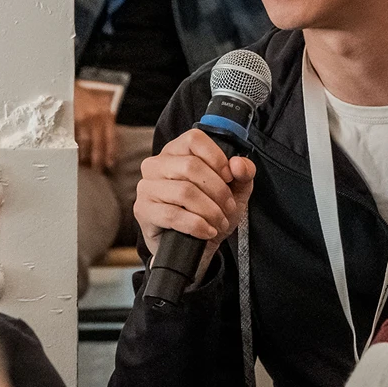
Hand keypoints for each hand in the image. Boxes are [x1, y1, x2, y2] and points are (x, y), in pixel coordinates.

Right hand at [74, 81, 116, 171]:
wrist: (67, 85)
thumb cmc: (83, 98)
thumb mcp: (99, 108)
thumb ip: (104, 123)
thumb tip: (107, 145)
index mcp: (107, 115)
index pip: (111, 138)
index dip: (111, 153)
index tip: (111, 164)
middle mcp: (97, 117)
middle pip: (99, 143)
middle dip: (98, 158)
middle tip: (97, 169)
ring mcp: (83, 119)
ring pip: (86, 143)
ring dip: (85, 156)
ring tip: (85, 165)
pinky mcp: (70, 120)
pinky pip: (74, 138)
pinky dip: (75, 148)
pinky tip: (75, 155)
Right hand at [134, 129, 256, 279]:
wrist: (195, 247)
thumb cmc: (211, 210)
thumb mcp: (235, 189)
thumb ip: (243, 172)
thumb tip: (237, 164)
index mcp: (177, 151)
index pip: (194, 139)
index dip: (217, 158)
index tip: (230, 177)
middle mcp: (156, 164)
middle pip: (191, 166)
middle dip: (218, 190)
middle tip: (228, 207)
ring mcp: (147, 187)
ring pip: (184, 191)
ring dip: (210, 210)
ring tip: (220, 221)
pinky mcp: (143, 211)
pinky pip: (173, 215)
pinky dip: (197, 225)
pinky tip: (207, 231)